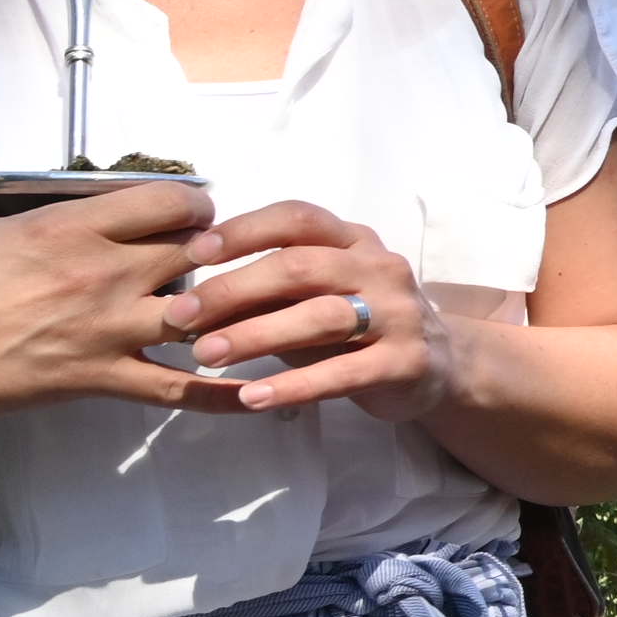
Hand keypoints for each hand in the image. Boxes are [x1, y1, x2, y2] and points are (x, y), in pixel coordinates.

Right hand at [0, 184, 211, 423]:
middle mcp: (99, 271)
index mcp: (70, 224)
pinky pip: (181, 388)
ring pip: (203, 313)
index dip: (196, 209)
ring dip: (220, 315)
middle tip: (213, 269)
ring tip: (233, 316)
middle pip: (198, 253)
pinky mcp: (94, 379)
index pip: (173, 202)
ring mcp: (102, 328)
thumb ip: (28, 201)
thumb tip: (59, 187)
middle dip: (214, 258)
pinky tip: (260, 395)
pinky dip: (224, 393)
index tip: (193, 219)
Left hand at [175, 198, 458, 423]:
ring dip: (256, 335)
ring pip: (322, 317)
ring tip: (206, 356)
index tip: (194, 253)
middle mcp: (381, 267)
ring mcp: (399, 314)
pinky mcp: (407, 362)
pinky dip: (294, 385)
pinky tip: (252, 397)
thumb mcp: (312, 296)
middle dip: (233, 289)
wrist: (438, 365)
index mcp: (354, 240)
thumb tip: (186, 299)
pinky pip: (345, 372)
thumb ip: (266, 290)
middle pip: (301, 267)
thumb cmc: (356, 322)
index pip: (297, 218)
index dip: (245, 231)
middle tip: (179, 316)